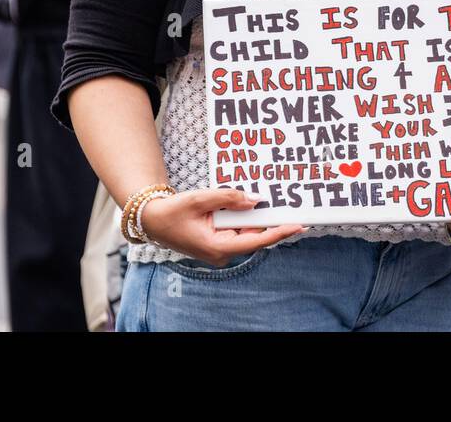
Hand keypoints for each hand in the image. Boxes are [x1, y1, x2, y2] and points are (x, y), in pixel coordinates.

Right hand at [138, 187, 304, 265]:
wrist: (152, 220)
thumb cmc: (172, 212)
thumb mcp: (200, 199)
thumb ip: (228, 198)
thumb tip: (254, 200)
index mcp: (217, 247)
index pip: (255, 241)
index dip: (278, 232)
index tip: (298, 226)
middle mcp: (221, 253)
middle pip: (253, 235)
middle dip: (268, 219)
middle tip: (288, 203)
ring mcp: (219, 249)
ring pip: (245, 231)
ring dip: (253, 217)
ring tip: (268, 199)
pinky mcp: (217, 243)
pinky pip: (236, 230)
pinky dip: (242, 218)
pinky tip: (248, 204)